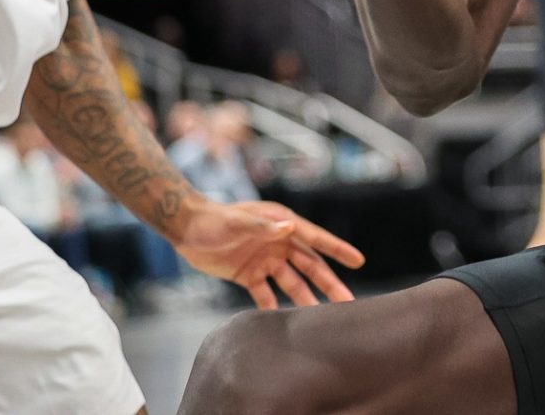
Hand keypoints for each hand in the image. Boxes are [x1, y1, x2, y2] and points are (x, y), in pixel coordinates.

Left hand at [173, 198, 365, 308]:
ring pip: (292, 283)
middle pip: (309, 266)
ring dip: (306, 299)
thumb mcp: (239, 222)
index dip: (336, 249)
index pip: (314, 239)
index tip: (358, 261)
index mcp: (281, 224)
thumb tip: (292, 227)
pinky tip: (285, 324)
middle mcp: (278, 242)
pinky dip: (274, 308)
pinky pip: (266, 294)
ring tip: (322, 319)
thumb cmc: (214, 219)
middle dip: (329, 283)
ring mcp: (265, 259)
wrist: (187, 228)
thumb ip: (264, 228)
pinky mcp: (249, 274)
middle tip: (348, 302)